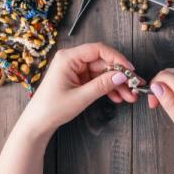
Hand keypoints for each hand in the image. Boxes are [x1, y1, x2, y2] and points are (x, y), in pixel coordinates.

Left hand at [18, 42, 137, 135]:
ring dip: (116, 84)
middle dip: (120, 75)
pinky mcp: (77, 79)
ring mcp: (75, 70)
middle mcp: (72, 60)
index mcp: (68, 58)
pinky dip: (107, 88)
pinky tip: (118, 98)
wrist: (38, 123)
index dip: (117, 58)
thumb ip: (102, 85)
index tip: (130, 70)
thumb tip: (122, 76)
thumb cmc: (52, 108)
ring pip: (102, 72)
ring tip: (130, 96)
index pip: (98, 50)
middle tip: (135, 85)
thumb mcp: (80, 97)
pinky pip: (97, 80)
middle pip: (103, 62)